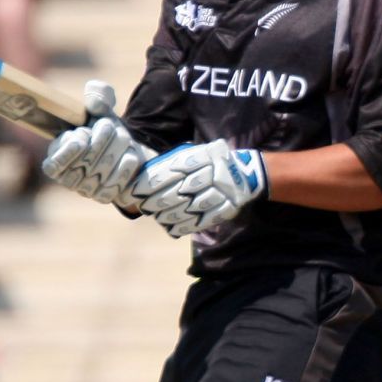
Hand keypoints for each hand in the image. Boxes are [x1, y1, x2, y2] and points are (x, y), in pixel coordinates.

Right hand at [41, 81, 155, 204]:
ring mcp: (87, 190)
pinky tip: (130, 155)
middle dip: (99, 142)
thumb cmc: (105, 128)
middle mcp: (68, 179)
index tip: (82, 134)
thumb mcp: (102, 109)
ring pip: (99, 175)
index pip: (53, 166)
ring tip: (123, 137)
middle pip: (82, 166)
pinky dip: (124, 169)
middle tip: (110, 126)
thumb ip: (97, 97)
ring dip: (114, 151)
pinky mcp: (106, 196)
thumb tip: (94, 94)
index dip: (67, 151)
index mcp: (56, 159)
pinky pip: (113, 188)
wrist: (128, 147)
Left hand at [131, 138, 266, 238]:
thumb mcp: (194, 153)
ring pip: (189, 208)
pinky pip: (202, 221)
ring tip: (157, 217)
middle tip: (144, 207)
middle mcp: (212, 174)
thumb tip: (144, 177)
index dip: (151, 183)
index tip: (136, 192)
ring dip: (169, 215)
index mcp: (203, 157)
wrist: (245, 174)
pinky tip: (172, 228)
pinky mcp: (226, 209)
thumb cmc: (210, 163)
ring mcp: (221, 193)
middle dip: (157, 201)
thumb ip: (173, 162)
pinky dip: (185, 226)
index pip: (171, 171)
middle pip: (178, 191)